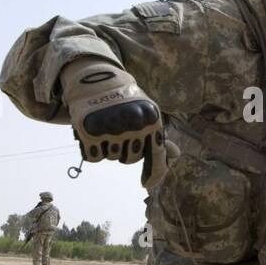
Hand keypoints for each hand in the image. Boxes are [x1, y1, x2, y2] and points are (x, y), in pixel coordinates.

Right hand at [60, 57, 166, 185]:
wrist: (96, 79)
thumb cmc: (126, 99)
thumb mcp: (147, 111)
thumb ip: (158, 135)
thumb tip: (176, 155)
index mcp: (151, 118)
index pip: (156, 154)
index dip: (155, 173)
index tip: (147, 185)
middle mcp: (133, 123)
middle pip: (130, 159)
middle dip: (125, 149)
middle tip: (119, 130)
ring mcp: (111, 127)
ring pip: (112, 158)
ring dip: (109, 148)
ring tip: (106, 126)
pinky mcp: (89, 131)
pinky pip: (93, 157)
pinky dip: (92, 150)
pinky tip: (93, 133)